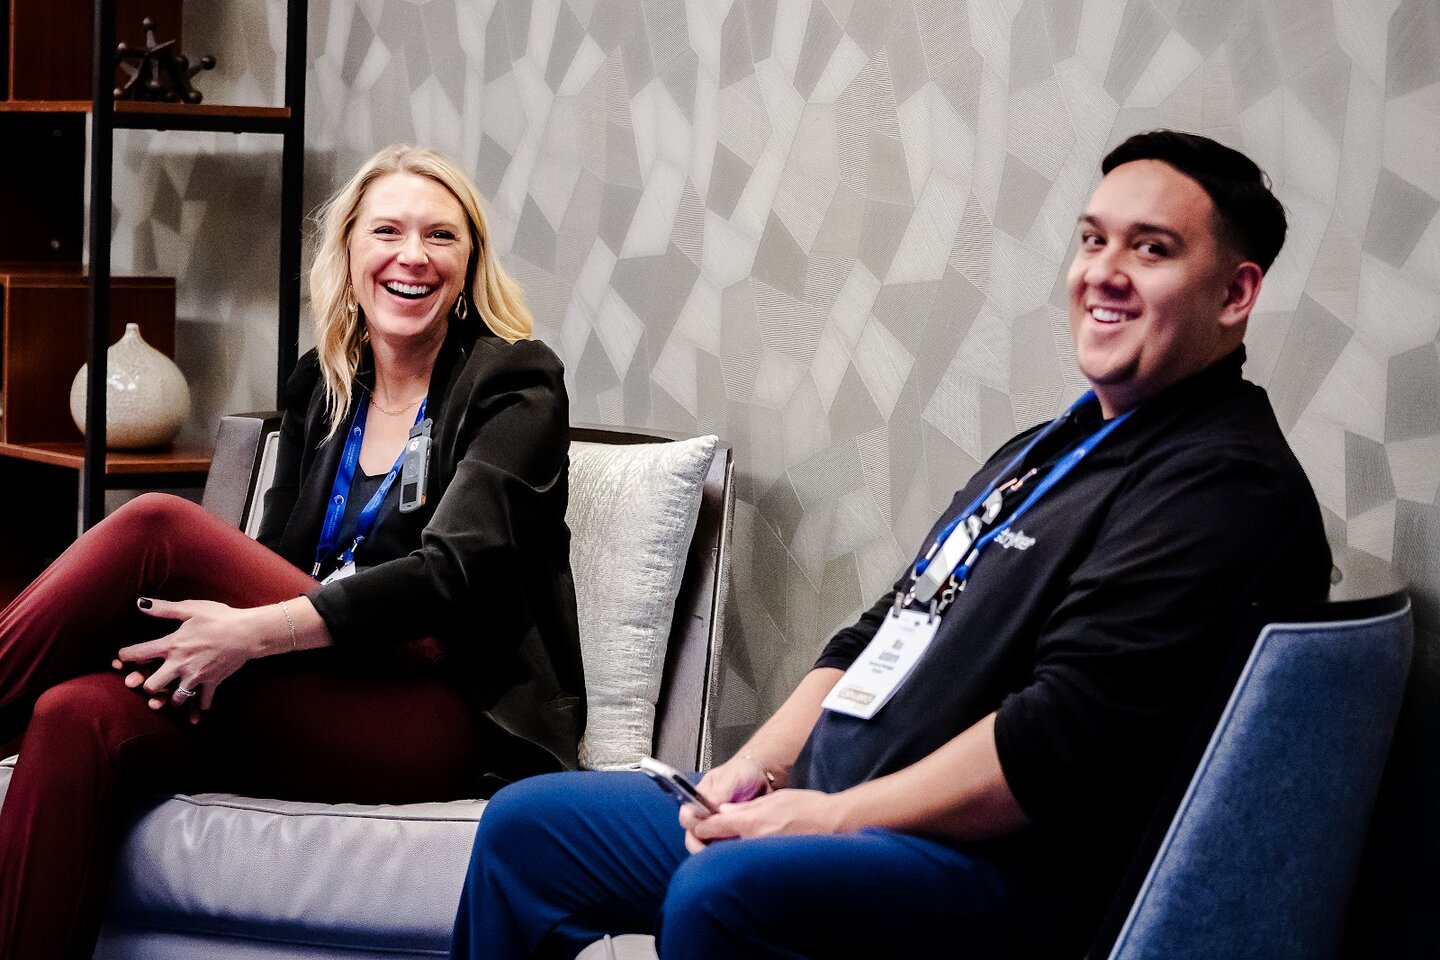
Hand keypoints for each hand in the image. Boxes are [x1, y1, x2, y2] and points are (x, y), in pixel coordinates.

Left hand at [114, 597, 265, 715]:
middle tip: (150, 683)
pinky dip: (200, 707)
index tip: (121, 658)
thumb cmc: (220, 617)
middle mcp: (180, 664)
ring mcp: (197, 676)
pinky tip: (197, 708)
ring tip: (171, 695)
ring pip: (176, 698)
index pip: (138, 654)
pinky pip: (203, 701)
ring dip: (171, 699)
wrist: (248, 632)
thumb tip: (140, 603)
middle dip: (147, 686)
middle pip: (152, 686)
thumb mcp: (190, 609)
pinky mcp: (213, 682)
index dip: (125, 656)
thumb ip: (163, 609)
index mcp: (172, 645)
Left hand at [684, 788, 844, 853]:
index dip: (701, 825)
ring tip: (729, 842)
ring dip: (726, 850)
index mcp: (753, 822)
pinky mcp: (773, 866)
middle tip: (708, 836)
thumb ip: (747, 807)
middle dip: (710, 842)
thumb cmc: (811, 809)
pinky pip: (751, 862)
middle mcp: (755, 842)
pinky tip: (750, 852)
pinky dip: (745, 857)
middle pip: (719, 846)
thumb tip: (725, 811)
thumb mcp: (776, 798)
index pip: (714, 826)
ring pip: (734, 855)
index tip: (697, 824)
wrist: (837, 825)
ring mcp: (764, 857)